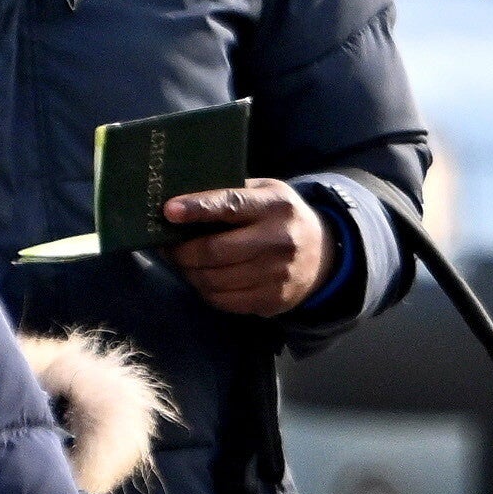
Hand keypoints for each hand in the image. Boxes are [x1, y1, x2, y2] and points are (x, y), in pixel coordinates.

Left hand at [158, 182, 329, 322]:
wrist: (324, 255)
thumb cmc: (281, 218)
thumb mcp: (266, 193)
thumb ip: (232, 194)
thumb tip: (181, 204)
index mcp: (275, 206)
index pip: (231, 205)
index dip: (197, 209)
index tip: (168, 211)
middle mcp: (279, 240)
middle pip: (215, 250)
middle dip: (182, 251)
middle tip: (168, 247)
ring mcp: (278, 274)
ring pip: (214, 279)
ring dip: (190, 272)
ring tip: (183, 263)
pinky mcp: (273, 300)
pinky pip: (224, 300)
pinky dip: (205, 290)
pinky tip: (203, 279)